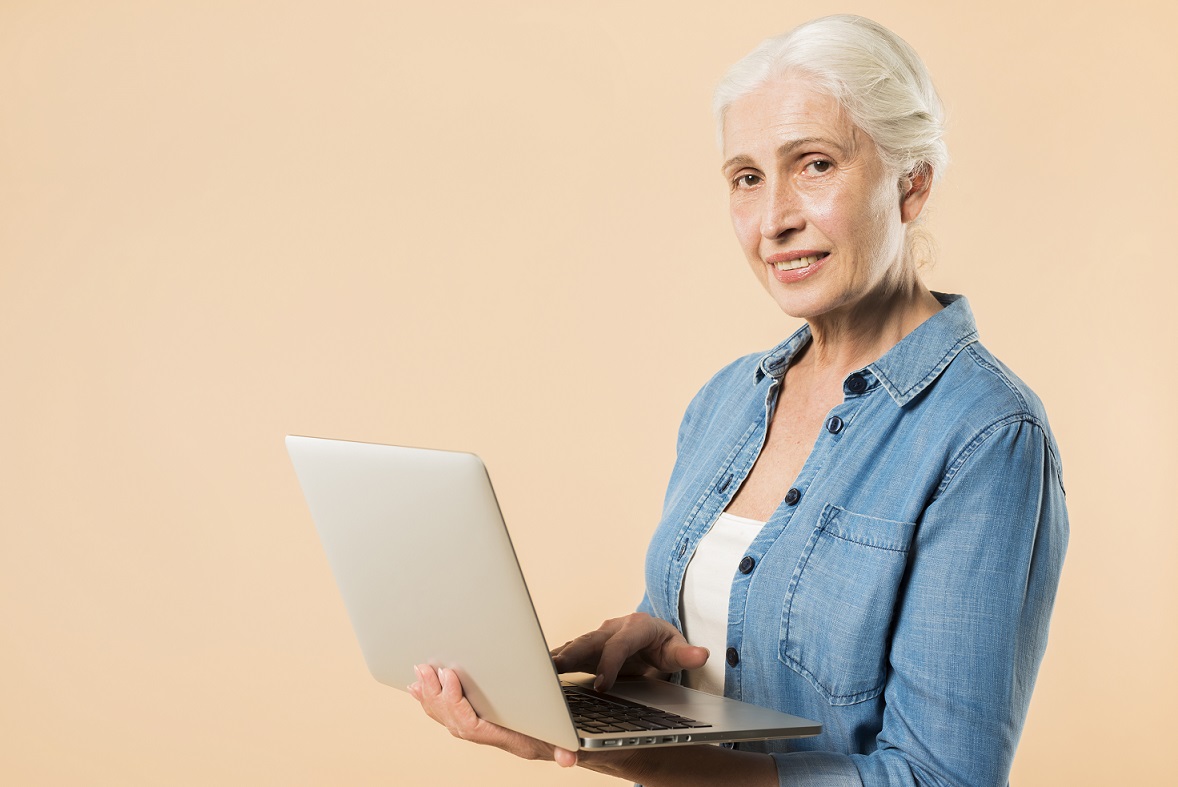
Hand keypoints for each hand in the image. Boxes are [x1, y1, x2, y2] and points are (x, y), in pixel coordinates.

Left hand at [407, 664, 579, 767]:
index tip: (450, 677)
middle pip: (452, 719)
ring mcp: (476, 730)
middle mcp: (485, 736)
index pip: (470, 726)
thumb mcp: (559, 742)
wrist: (550, 744)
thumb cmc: (552, 737)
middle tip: (426, 670)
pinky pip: (446, 713)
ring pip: (445, 716)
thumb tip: (568, 760)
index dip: (456, 703)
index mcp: (501, 739)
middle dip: (437, 694)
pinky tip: (418, 688)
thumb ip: (562, 749)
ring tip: (419, 674)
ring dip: (430, 695)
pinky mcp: (472, 720)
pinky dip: (430, 700)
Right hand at [550, 613, 708, 690]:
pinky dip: (552, 661)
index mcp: (637, 626)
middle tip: (553, 670)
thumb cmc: (665, 646)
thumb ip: (686, 655)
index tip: (601, 686)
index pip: (620, 645)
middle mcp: (614, 628)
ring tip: (535, 670)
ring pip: (576, 645)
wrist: (655, 641)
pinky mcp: (588, 648)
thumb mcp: (677, 650)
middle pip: (591, 640)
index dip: (610, 664)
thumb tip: (701, 654)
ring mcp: (599, 636)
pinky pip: (569, 652)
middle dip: (572, 654)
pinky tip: (535, 672)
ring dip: (557, 657)